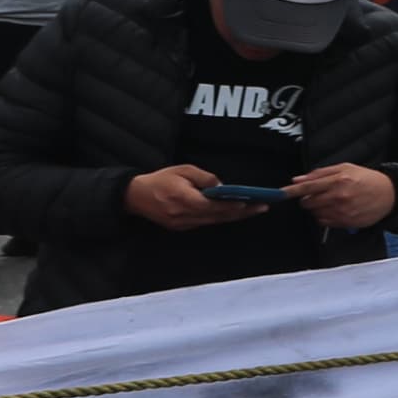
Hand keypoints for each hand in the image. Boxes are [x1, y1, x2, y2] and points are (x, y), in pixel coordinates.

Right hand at [127, 164, 265, 229]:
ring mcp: (182, 224)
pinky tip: (235, 213)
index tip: (249, 203)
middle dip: (241, 212)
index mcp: (182, 198)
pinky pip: (205, 223)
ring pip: (214, 221)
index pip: (212, 205)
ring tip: (255, 210)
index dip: (231, 205)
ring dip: (234, 216)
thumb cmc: (160, 179)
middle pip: (218, 216)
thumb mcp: (182, 170)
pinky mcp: (181, 228)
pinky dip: (221, 218)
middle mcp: (183, 214)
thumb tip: (222, 186)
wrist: (134, 196)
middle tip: (262, 207)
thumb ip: (204, 177)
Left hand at [286, 162, 396, 228]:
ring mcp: (342, 211)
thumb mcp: (346, 168)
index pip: (307, 186)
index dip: (290, 191)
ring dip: (317, 208)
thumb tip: (298, 180)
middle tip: (319, 194)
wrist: (390, 195)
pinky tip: (336, 210)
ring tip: (331, 201)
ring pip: (315, 213)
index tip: (279, 193)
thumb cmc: (367, 179)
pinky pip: (324, 222)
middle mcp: (339, 197)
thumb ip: (321, 173)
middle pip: (308, 202)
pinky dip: (325, 216)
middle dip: (308, 198)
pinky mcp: (345, 223)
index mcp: (338, 180)